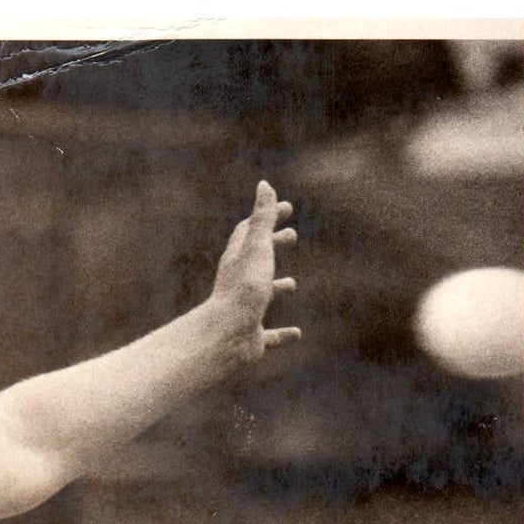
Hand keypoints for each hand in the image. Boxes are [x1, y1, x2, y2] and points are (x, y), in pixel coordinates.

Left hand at [208, 180, 300, 365]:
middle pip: (255, 259)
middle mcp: (239, 284)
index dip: (266, 217)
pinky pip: (269, 336)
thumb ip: (262, 219)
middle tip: (292, 236)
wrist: (226, 335)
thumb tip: (264, 185)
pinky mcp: (252, 338)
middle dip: (272, 245)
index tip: (288, 208)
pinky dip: (282, 334)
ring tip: (292, 284)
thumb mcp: (258, 248)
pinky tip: (296, 334)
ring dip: (276, 287)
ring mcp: (244, 311)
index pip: (249, 231)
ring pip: (260, 296)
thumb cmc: (243, 289)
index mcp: (238, 261)